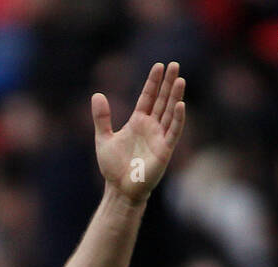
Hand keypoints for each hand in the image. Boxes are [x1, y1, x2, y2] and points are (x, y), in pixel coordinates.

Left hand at [91, 62, 185, 205]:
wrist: (120, 189)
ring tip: (180, 79)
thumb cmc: (113, 167)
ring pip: (170, 112)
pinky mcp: (165, 150)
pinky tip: (180, 105)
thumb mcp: (103, 138)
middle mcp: (151, 126)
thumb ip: (102, 117)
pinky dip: (177, 119)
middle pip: (161, 100)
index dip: (153, 82)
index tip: (158, 66)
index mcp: (137, 122)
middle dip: (168, 83)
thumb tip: (97, 94)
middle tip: (175, 64)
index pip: (148, 97)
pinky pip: (173, 131)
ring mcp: (159, 137)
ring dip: (175, 97)